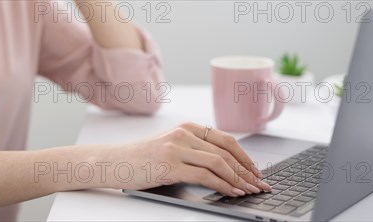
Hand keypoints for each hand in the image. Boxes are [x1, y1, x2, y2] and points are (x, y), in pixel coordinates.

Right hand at [111, 122, 271, 196]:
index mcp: (187, 127)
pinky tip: (231, 193)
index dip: (245, 157)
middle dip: (247, 170)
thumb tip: (224, 165)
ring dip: (239, 179)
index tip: (256, 171)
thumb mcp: (169, 146)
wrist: (113, 162)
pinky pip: (205, 176)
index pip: (226, 140)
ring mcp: (177, 149)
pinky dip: (223, 185)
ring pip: (219, 163)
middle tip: (260, 183)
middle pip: (227, 151)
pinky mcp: (170, 166)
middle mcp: (183, 134)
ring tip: (249, 190)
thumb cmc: (141, 158)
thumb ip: (193, 149)